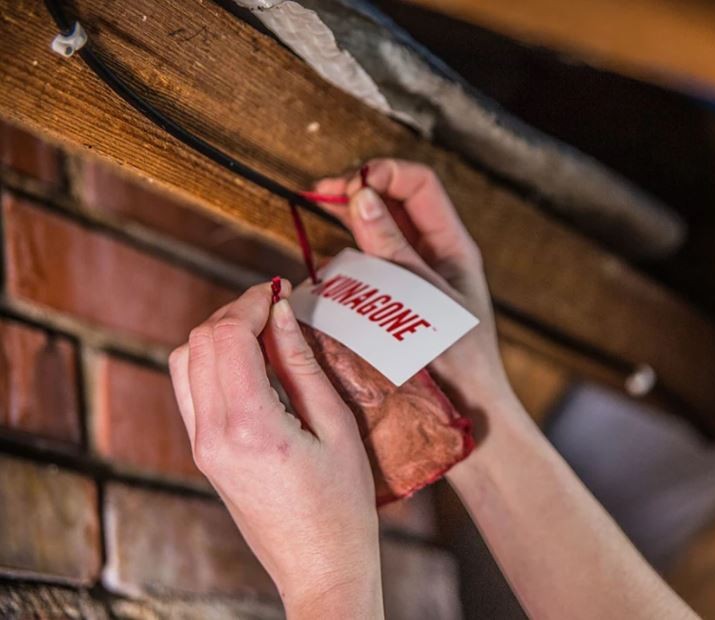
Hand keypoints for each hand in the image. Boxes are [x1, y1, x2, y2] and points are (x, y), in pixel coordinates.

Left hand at [169, 281, 383, 617]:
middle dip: (235, 313)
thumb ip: (302, 365)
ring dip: (218, 335)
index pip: (227, 336)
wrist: (319, 565)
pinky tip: (250, 364)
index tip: (280, 289)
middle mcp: (213, 434)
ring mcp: (202, 446)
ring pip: (184, 362)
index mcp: (249, 425)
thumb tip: (282, 312)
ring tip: (263, 332)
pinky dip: (211, 362)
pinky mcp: (204, 454)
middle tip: (275, 306)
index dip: (251, 301)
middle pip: (198, 342)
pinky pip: (190, 389)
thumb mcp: (336, 427)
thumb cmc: (342, 504)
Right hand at [315, 160, 524, 442]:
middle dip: (358, 192)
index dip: (386, 172)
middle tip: (321, 193)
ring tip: (323, 227)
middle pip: (393, 204)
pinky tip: (327, 272)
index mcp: (452, 247)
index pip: (419, 185)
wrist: (464, 414)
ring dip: (348, 227)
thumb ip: (392, 248)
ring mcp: (410, 281)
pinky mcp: (390, 305)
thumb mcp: (423, 296)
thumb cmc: (458, 361)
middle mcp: (432, 258)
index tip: (351, 183)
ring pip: (375, 236)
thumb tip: (362, 196)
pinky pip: (365, 271)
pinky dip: (344, 264)